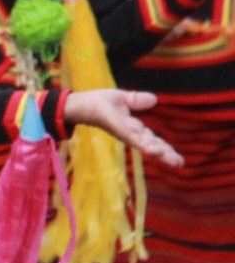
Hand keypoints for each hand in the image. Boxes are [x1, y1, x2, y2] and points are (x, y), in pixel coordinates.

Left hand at [63, 90, 182, 166]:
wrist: (81, 102)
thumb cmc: (98, 102)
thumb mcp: (122, 99)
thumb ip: (137, 100)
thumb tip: (154, 99)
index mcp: (134, 128)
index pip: (153, 140)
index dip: (165, 148)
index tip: (178, 160)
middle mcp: (130, 134)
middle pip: (152, 145)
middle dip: (166, 155)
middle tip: (180, 164)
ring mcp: (124, 133)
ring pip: (145, 144)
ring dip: (159, 152)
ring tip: (173, 161)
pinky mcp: (117, 129)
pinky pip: (132, 137)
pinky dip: (143, 144)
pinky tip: (153, 150)